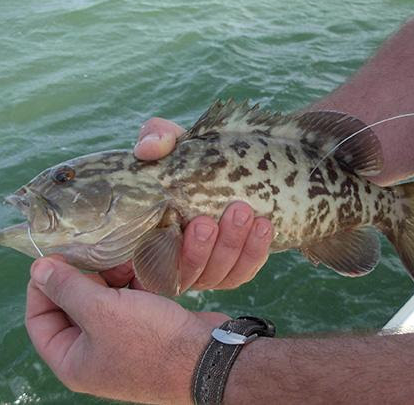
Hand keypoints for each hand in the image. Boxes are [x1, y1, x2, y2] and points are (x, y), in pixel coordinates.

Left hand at [26, 256, 227, 403]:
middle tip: (98, 253)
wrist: (209, 359)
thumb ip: (68, 288)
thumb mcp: (102, 311)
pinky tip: (144, 270)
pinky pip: (130, 303)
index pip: (39, 319)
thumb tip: (38, 268)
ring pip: (104, 302)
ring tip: (125, 260)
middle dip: (84, 278)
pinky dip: (133, 286)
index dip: (43, 286)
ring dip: (112, 278)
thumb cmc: (151, 342)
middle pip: (73, 308)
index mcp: (72, 360)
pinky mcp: (147, 332)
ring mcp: (122, 343)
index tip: (57, 257)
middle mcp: (93, 355)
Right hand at [127, 117, 272, 291]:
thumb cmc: (184, 157)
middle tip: (234, 211)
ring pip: (219, 274)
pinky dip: (255, 253)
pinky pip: (243, 272)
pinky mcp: (231, 268)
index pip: (155, 263)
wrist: (218, 166)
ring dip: (237, 247)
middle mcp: (173, 261)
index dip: (182, 252)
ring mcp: (203, 268)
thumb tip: (148, 149)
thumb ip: (156, 138)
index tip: (202, 223)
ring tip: (250, 214)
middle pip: (193, 273)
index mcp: (148, 238)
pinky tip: (265, 227)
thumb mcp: (168, 141)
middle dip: (215, 247)